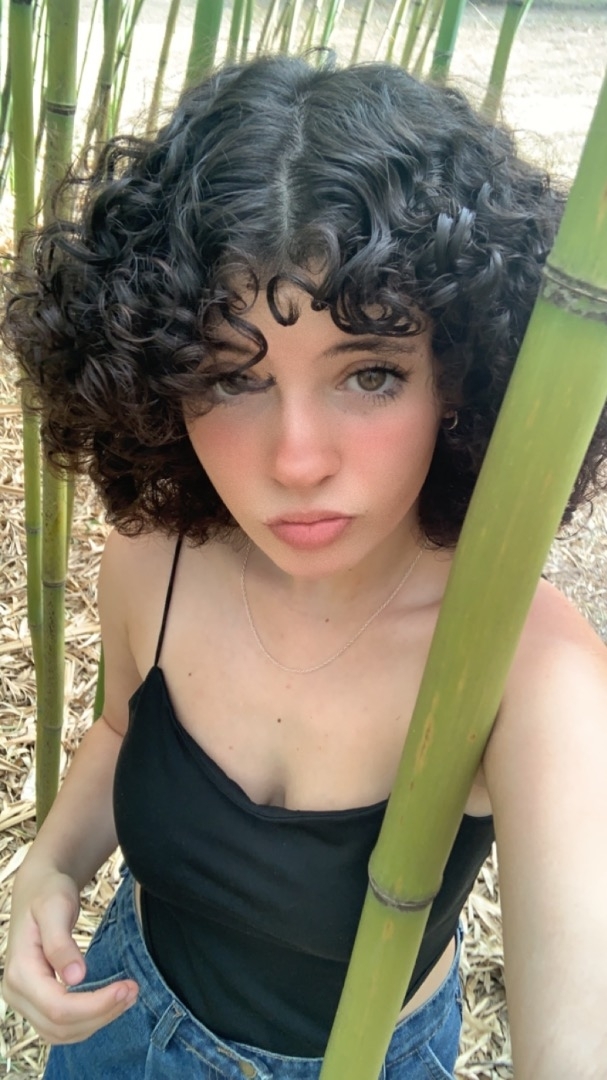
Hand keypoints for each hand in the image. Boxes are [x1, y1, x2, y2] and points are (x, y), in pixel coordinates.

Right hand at [3, 868, 138, 1043]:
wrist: (39, 890)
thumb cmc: (48, 893)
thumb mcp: (55, 908)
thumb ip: (61, 943)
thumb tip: (75, 978)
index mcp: (20, 973)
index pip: (58, 1008)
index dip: (95, 1005)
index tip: (126, 987)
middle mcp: (16, 994)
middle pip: (60, 1026)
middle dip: (101, 1014)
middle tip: (133, 990)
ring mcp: (24, 1002)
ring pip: (61, 1033)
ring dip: (97, 1021)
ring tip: (128, 995)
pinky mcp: (37, 1003)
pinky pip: (62, 1026)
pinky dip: (89, 1020)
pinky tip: (110, 1001)